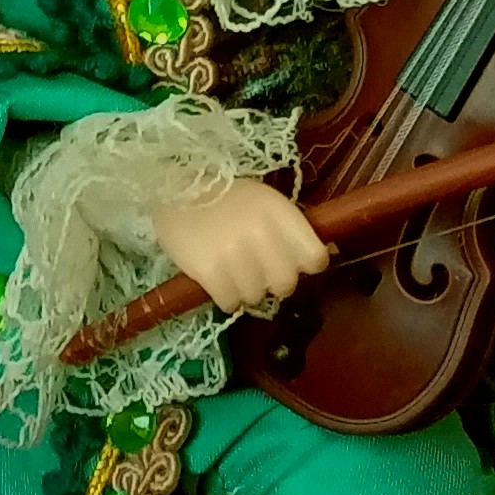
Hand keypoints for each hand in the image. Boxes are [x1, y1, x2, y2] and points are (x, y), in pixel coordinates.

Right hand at [147, 180, 330, 310]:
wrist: (173, 191)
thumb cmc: (224, 197)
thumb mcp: (264, 202)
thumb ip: (291, 229)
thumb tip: (321, 259)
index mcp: (280, 212)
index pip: (315, 258)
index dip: (303, 265)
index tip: (290, 261)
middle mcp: (262, 234)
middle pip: (286, 284)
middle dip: (273, 282)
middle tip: (256, 270)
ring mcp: (235, 255)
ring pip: (257, 297)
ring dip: (244, 289)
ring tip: (229, 268)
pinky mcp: (210, 273)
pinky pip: (230, 303)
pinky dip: (223, 296)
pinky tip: (215, 277)